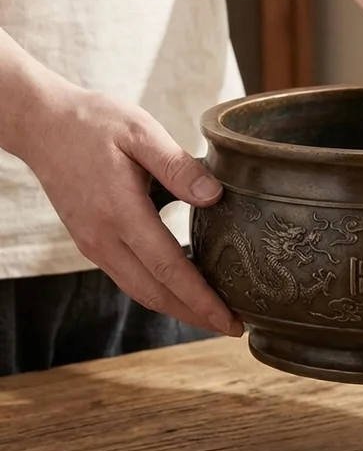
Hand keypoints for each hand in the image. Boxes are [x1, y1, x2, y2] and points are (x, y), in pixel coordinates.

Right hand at [18, 77, 243, 337]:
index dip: (202, 300)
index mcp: (120, 212)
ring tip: (214, 316)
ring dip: (178, 308)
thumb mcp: (140, 132)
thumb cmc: (93, 123)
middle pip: (156, 293)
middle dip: (196, 316)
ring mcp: (94, 244)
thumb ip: (178, 166)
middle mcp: (103, 238)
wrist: (39, 123)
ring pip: (141, 291)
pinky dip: (160, 292)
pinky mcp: (92, 242)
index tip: (231, 320)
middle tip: (235, 327)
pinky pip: (130, 278)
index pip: (169, 268)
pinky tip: (182, 290)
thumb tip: (214, 196)